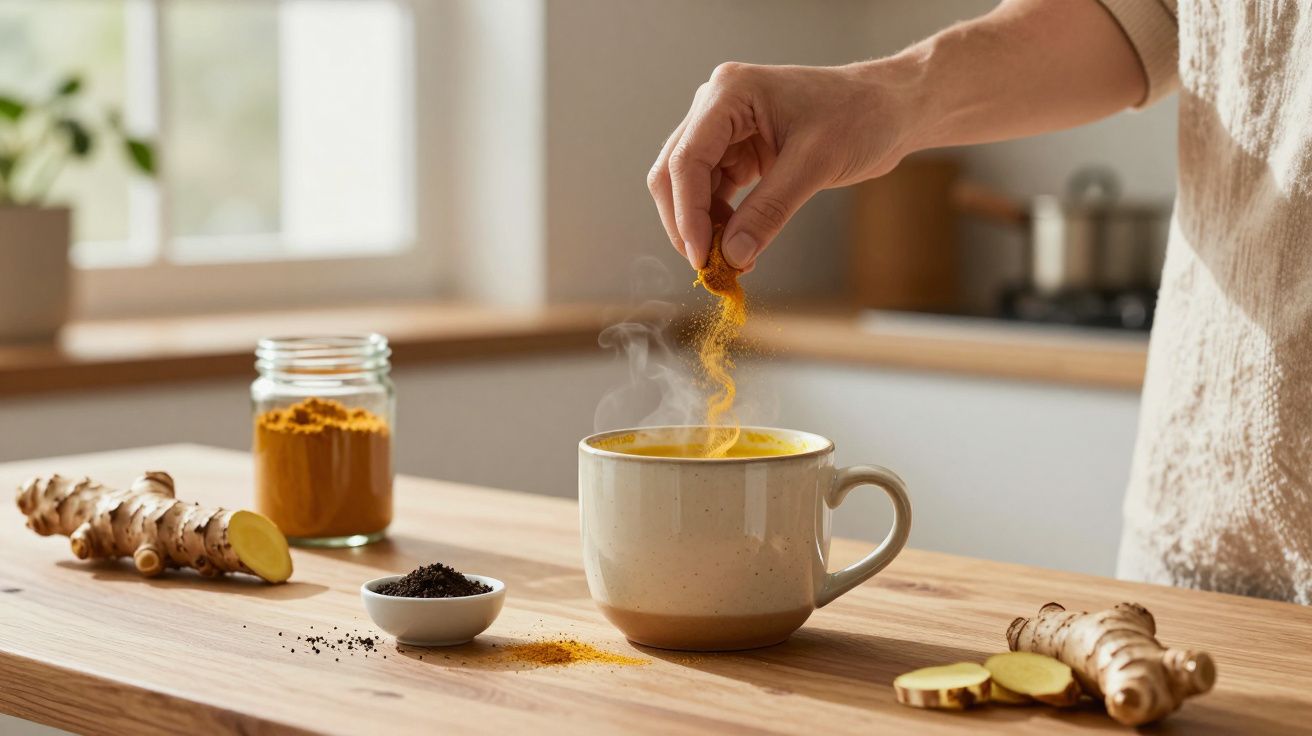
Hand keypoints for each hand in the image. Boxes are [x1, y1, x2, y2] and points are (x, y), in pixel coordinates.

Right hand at [647, 61, 912, 270]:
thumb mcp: (815, 164)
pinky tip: (737, 247)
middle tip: (708, 267)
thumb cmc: (861, 117)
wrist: (891, 109)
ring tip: (729, 262)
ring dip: (703, 226)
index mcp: (730, 93)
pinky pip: (714, 191)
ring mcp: (726, 129)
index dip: (687, 213)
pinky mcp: (739, 151)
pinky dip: (721, 222)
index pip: (687, 159)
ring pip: (689, 186)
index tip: (701, 257)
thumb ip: (769, 210)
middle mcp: (717, 106)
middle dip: (687, 222)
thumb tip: (732, 256)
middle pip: (675, 172)